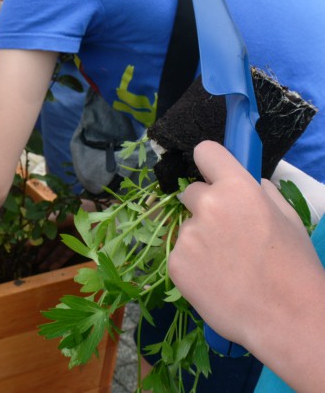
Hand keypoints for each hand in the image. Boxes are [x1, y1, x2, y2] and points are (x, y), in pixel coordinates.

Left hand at [168, 141, 321, 348]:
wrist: (287, 317)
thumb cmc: (295, 267)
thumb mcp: (289, 220)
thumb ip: (263, 195)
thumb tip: (251, 183)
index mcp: (237, 188)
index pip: (206, 152)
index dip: (209, 163)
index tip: (211, 174)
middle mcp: (206, 205)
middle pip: (190, 192)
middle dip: (204, 208)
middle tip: (228, 235)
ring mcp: (187, 234)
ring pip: (187, 228)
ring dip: (200, 241)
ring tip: (228, 267)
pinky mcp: (175, 263)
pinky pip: (180, 255)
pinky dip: (193, 266)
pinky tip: (217, 282)